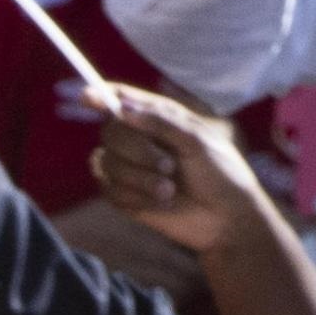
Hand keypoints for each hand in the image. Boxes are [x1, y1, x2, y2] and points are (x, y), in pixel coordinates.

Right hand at [88, 85, 272, 253]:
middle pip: (110, 131)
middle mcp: (139, 139)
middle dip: (136, 149)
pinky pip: (109, 190)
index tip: (87, 97)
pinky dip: (135, 197)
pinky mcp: (126, 196)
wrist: (227, 220)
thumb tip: (121, 107)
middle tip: (168, 166)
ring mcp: (130, 168)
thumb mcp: (197, 141)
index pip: (120, 98)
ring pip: (106, 162)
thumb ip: (161, 122)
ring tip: (170, 191)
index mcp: (157, 118)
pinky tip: (161, 203)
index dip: (100, 95)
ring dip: (138, 178)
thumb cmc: (220, 174)